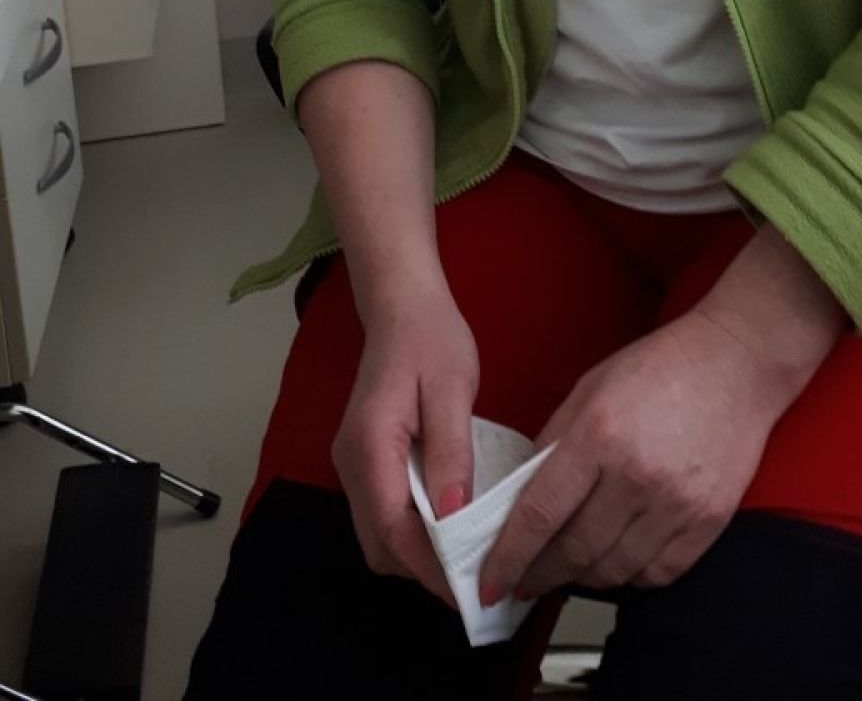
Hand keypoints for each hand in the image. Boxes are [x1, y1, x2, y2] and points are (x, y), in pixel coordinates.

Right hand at [331, 275, 478, 606]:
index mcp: (370, 444)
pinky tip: (451, 525)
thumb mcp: (453, 388)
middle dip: (424, 570)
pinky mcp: (365, 463)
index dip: (427, 568)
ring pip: (379, 536)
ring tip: (470, 555)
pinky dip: (413, 532)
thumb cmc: (430, 338)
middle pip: (380, 544)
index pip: (391, 528)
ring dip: (418, 555)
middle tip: (476, 576)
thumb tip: (454, 515)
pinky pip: (384, 514)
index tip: (468, 589)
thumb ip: (452, 451)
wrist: (402, 305)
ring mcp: (353, 465)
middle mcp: (351, 463)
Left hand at [479, 227, 844, 606]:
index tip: (490, 583)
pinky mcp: (708, 521)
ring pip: (613, 571)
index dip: (509, 557)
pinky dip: (629, 577)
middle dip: (539, 575)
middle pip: (574, 551)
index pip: (539, 513)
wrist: (736, 363)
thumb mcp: (591, 388)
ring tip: (567, 568)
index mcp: (598, 434)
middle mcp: (637, 474)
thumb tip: (520, 498)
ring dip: (581, 578)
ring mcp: (676, 502)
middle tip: (522, 581)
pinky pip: (657, 574)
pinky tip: (616, 560)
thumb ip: (553, 442)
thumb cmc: (662, 367)